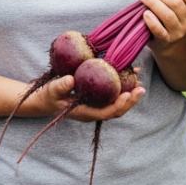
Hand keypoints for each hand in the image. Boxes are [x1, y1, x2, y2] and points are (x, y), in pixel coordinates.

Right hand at [25, 71, 144, 122]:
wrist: (44, 100)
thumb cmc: (48, 96)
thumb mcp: (52, 90)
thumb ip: (60, 86)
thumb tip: (70, 79)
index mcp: (85, 113)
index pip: (106, 113)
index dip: (119, 105)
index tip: (128, 94)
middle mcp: (94, 110)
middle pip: (117, 110)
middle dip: (130, 100)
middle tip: (141, 87)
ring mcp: (96, 105)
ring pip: (117, 102)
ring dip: (129, 92)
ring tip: (139, 79)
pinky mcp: (96, 97)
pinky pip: (112, 93)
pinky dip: (120, 84)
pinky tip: (127, 72)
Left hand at [140, 0, 185, 53]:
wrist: (169, 43)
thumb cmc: (170, 15)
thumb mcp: (172, 1)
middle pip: (177, 3)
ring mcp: (179, 32)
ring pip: (168, 15)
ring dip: (153, 3)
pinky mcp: (166, 40)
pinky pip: (159, 31)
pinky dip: (152, 21)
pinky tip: (145, 13)